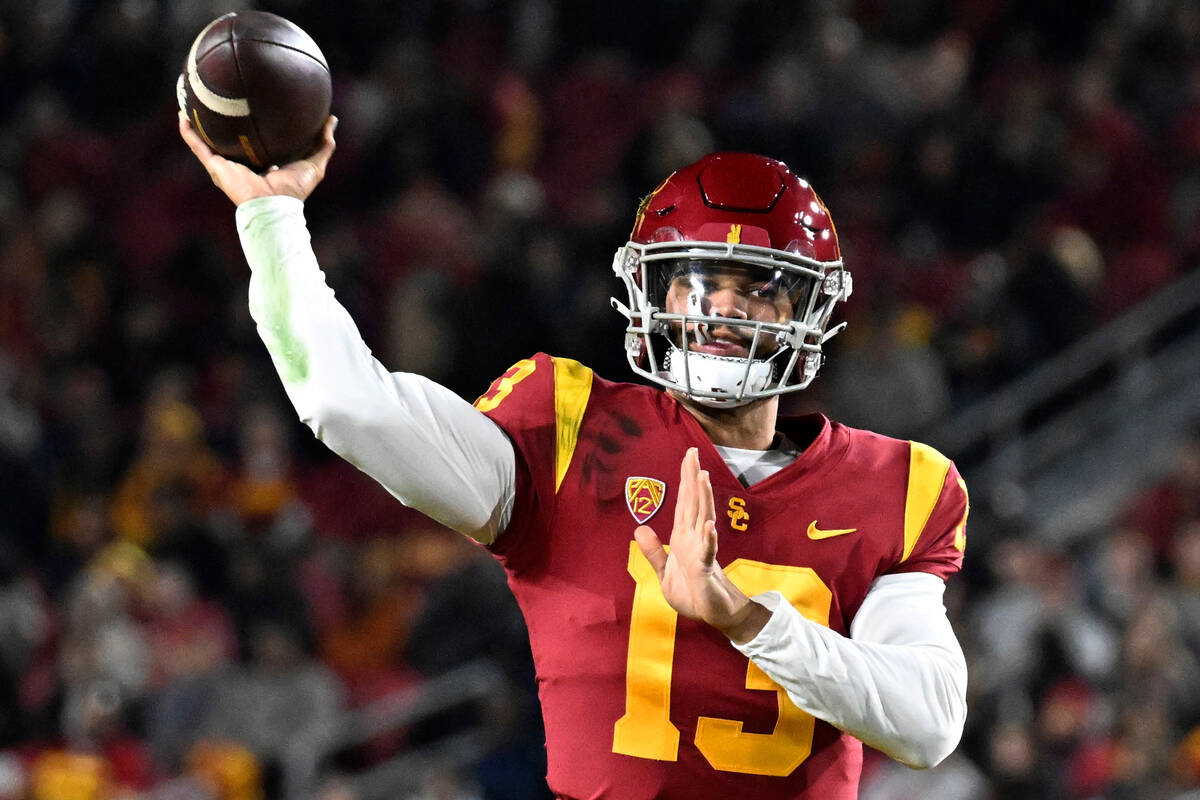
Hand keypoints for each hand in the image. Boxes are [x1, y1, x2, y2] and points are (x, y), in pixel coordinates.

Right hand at [178, 111, 336, 204]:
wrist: (275, 205)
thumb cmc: (294, 190)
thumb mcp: (314, 163)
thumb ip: (323, 143)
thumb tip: (332, 119)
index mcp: (261, 163)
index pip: (255, 142)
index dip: (253, 127)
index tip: (253, 107)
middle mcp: (241, 163)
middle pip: (228, 138)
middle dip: (221, 121)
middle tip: (217, 97)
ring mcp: (227, 165)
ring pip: (207, 139)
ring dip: (197, 122)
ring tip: (190, 100)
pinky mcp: (216, 167)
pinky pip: (198, 145)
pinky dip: (188, 131)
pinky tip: (182, 114)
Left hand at [634, 448, 770, 643]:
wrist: (712, 615)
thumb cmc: (692, 593)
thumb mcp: (664, 572)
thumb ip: (653, 551)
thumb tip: (639, 528)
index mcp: (682, 537)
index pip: (683, 503)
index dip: (685, 480)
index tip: (688, 457)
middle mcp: (693, 538)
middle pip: (693, 503)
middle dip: (693, 478)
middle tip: (693, 453)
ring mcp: (702, 552)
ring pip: (702, 520)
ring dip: (703, 499)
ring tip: (702, 477)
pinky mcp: (706, 570)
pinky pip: (708, 552)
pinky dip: (709, 539)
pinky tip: (708, 525)